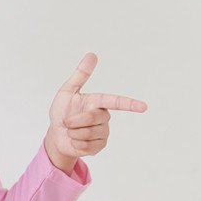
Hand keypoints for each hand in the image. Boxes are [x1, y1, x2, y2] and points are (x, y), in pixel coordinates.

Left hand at [45, 53, 146, 173]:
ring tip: (71, 131)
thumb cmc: (62, 112)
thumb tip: (92, 54)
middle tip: (67, 122)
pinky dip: (75, 144)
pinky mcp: (99, 146)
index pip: (116, 101)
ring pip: (88, 133)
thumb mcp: (67, 91)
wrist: (56, 134)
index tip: (143, 107)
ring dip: (73, 133)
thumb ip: (80, 75)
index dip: (130, 104)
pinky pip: (87, 146)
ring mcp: (103, 132)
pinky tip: (75, 141)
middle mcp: (104, 116)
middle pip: (92, 118)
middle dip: (74, 121)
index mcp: (98, 102)